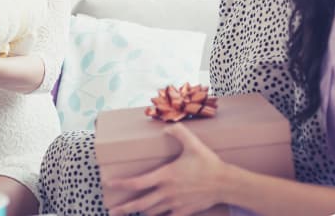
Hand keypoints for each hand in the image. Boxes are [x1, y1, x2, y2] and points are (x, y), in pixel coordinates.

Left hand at [106, 124, 226, 215]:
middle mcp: (167, 192)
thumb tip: (165, 127)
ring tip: (128, 213)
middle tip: (111, 210)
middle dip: (124, 208)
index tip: (109, 183)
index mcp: (165, 176)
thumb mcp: (193, 143)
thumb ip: (178, 132)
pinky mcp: (184, 212)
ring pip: (151, 212)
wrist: (226, 183)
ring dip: (140, 212)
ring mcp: (175, 204)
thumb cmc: (208, 163)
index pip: (138, 182)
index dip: (122, 184)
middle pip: (140, 203)